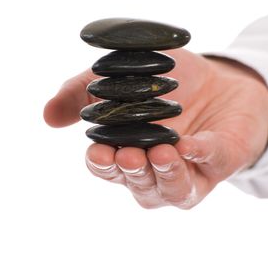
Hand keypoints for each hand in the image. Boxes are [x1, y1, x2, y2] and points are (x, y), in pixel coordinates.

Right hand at [44, 48, 267, 208]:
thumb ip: (84, 94)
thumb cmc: (169, 82)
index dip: (101, 164)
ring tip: (158, 153)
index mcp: (130, 149)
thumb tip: (48, 116)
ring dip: (163, 175)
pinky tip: (191, 144)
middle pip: (139, 185)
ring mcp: (189, 169)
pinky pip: (211, 164)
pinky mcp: (219, 161)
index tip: (96, 151)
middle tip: (126, 154)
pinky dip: (201, 155)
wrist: (218, 78)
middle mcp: (156, 168)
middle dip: (130, 173)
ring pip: (173, 189)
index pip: (108, 167)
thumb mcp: (122, 77)